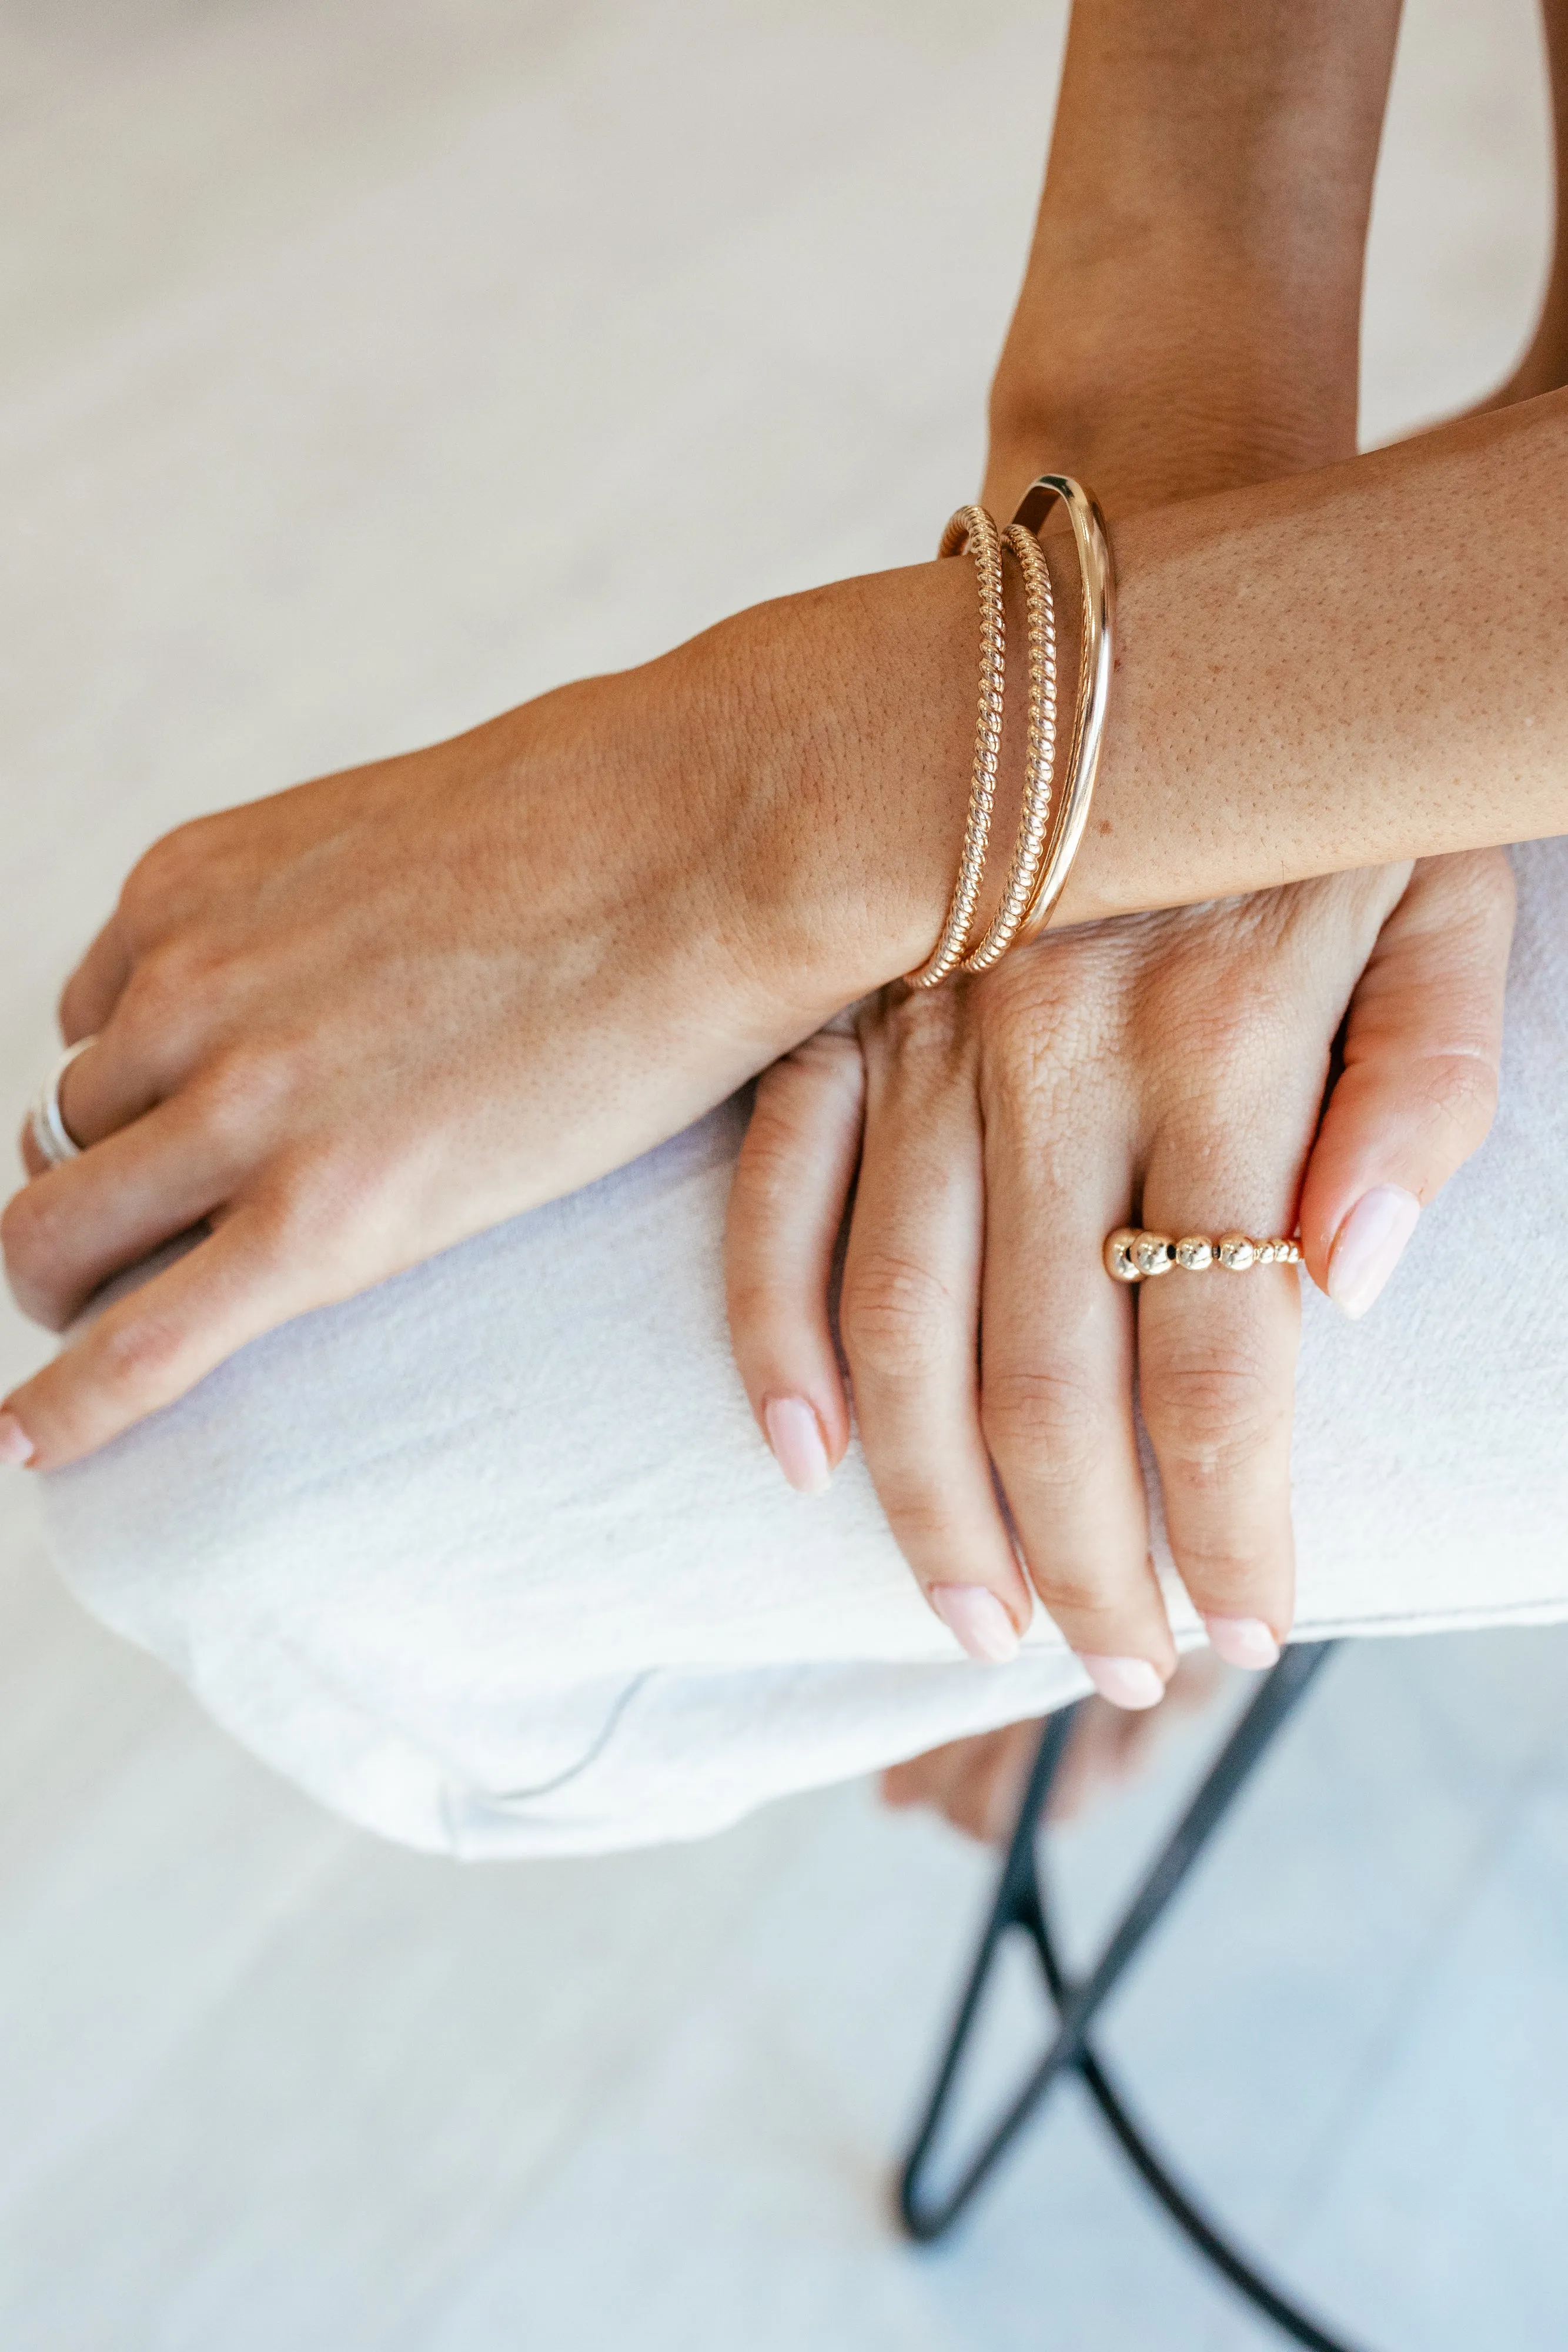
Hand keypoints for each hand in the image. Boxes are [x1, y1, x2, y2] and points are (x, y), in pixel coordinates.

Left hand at [0, 566, 993, 1469]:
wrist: (722, 834)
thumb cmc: (620, 818)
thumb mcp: (408, 833)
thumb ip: (334, 910)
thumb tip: (365, 967)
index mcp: (195, 886)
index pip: (96, 1024)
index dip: (137, 1102)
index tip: (184, 1148)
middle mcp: (185, 987)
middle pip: (68, 1135)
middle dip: (97, 1199)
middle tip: (148, 1254)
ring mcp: (244, 1101)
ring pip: (68, 1232)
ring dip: (95, 1280)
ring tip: (143, 1327)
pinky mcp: (323, 1213)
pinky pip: (141, 1344)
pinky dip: (66, 1406)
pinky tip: (27, 1444)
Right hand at [726, 851, 1511, 1693]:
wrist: (1152, 597)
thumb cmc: (1323, 785)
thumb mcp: (1448, 901)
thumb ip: (1422, 1089)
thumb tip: (1352, 1287)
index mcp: (1218, 1036)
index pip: (1218, 1359)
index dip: (1231, 1525)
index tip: (1249, 1632)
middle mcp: (1048, 1048)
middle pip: (1048, 1379)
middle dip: (1087, 1560)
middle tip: (1120, 1670)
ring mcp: (919, 1029)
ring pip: (901, 1320)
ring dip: (937, 1499)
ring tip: (980, 1623)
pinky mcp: (833, 1006)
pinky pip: (773, 1190)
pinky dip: (772, 1331)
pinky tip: (803, 1455)